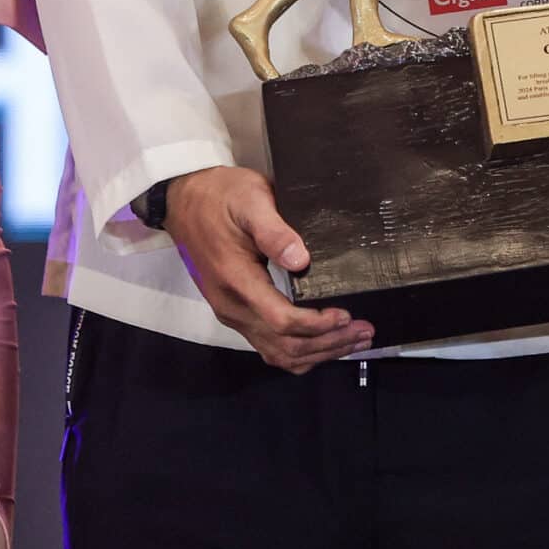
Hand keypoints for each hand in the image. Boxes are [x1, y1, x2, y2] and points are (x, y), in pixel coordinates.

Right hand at [165, 165, 371, 370]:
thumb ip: (274, 231)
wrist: (183, 200)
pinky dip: (298, 352)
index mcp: (237, 281)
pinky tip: (322, 344)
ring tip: (353, 341)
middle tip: (365, 333)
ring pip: (277, 352)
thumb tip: (301, 259)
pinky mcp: (235, 312)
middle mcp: (232, 307)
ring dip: (317, 352)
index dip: (317, 325)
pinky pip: (267, 346)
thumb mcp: (250, 199)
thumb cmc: (220, 196)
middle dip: (328, 343)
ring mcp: (232, 313)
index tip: (347, 315)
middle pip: (284, 345)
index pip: (281, 320)